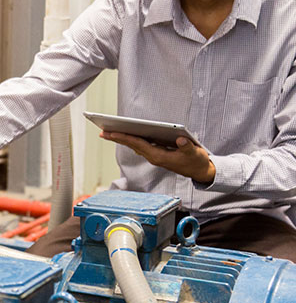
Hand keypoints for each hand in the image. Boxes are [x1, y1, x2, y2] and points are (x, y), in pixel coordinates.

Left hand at [100, 131, 215, 183]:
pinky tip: (126, 134)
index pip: (138, 145)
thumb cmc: (196, 161)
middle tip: (102, 131)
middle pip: (132, 145)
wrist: (200, 171)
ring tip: (109, 131)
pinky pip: (141, 145)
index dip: (124, 138)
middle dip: (117, 138)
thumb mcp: (195, 153)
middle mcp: (154, 157)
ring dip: (122, 139)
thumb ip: (188, 147)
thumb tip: (181, 140)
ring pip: (135, 145)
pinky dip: (132, 139)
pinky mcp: (157, 154)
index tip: (111, 133)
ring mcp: (154, 156)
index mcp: (159, 157)